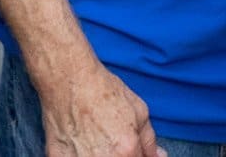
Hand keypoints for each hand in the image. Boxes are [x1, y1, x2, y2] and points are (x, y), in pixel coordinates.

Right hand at [38, 63, 164, 156]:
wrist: (69, 77)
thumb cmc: (101, 89)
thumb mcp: (138, 110)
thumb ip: (149, 140)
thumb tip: (157, 156)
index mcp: (126, 152)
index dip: (135, 155)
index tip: (130, 149)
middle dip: (118, 155)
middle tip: (110, 140)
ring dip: (97, 154)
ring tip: (93, 139)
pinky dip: (77, 154)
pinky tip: (78, 140)